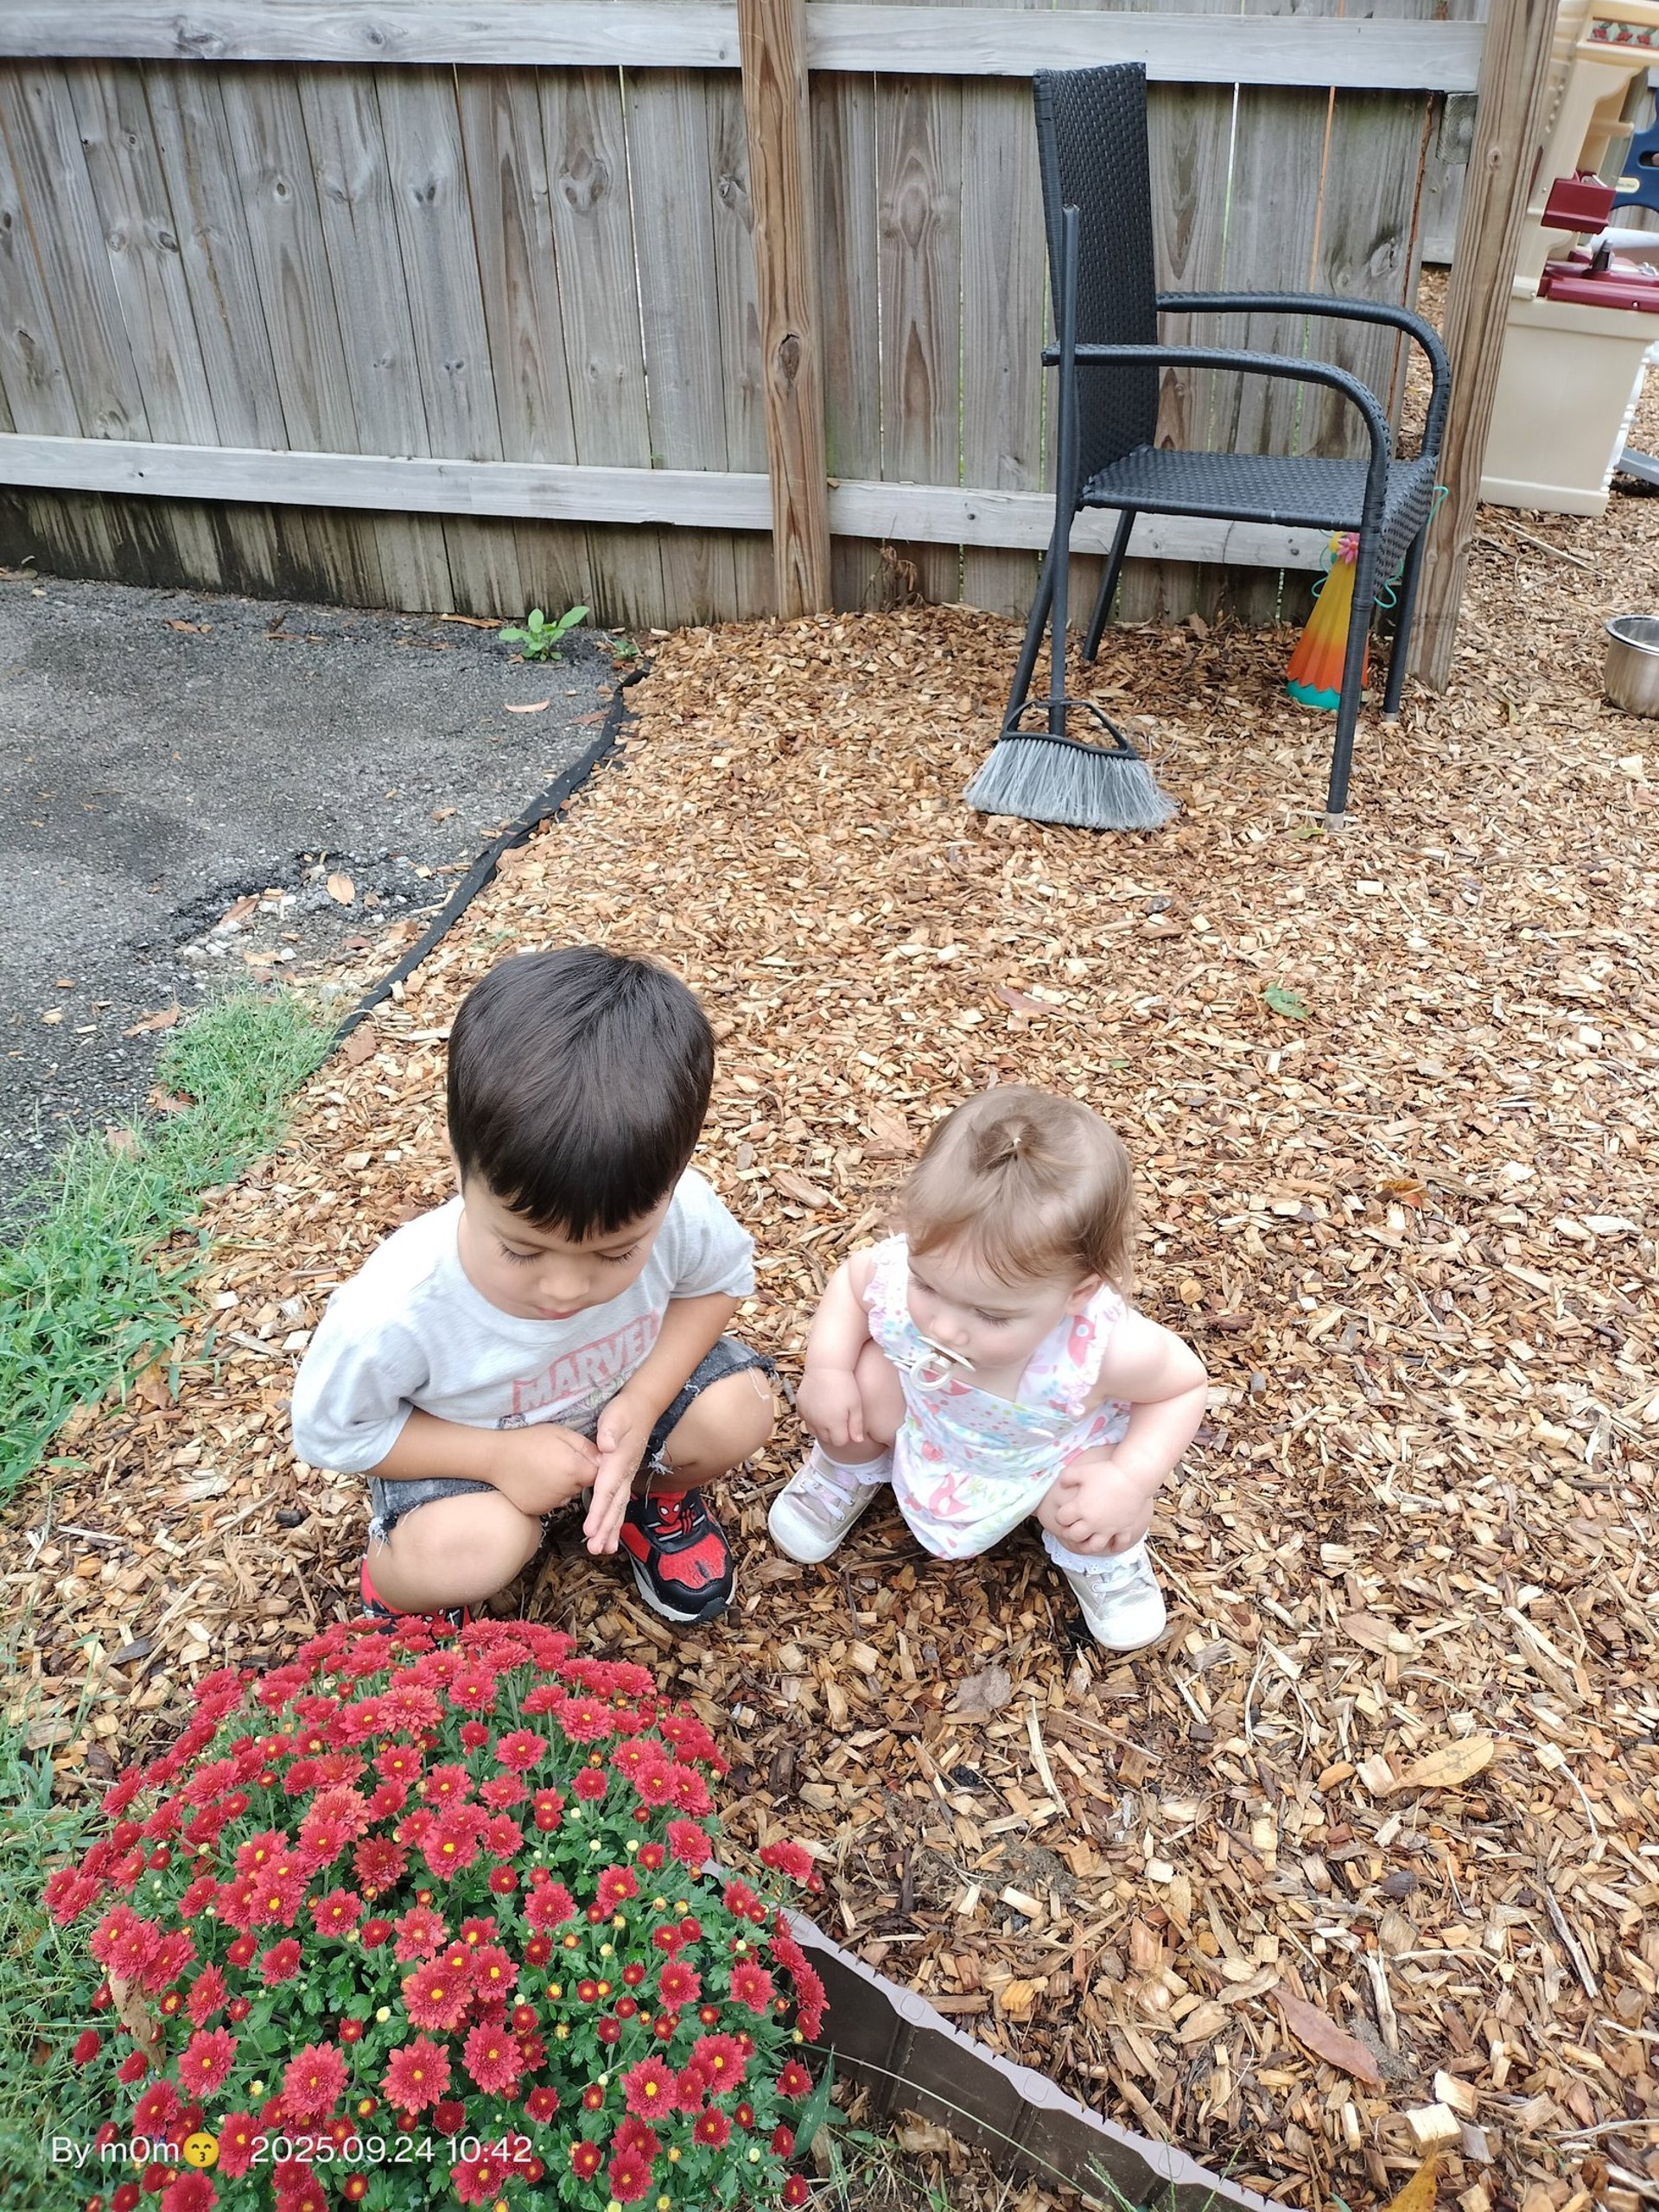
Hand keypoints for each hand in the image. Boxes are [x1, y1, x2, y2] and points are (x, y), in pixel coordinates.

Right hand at [488, 1423, 600, 1518]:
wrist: (495, 1457)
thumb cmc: (528, 1440)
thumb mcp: (561, 1433)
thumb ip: (587, 1446)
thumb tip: (606, 1459)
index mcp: (573, 1469)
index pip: (599, 1474)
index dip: (592, 1465)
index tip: (583, 1457)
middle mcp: (565, 1491)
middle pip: (582, 1486)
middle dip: (577, 1475)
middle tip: (558, 1459)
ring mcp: (550, 1503)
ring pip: (568, 1495)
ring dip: (563, 1486)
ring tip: (545, 1468)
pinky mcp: (538, 1511)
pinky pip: (552, 1503)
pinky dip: (548, 1494)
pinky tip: (536, 1480)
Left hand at [584, 1392, 652, 1554]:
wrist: (643, 1408)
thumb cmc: (625, 1411)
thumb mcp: (616, 1415)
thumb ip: (611, 1430)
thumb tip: (607, 1446)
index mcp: (618, 1462)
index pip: (606, 1490)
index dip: (598, 1511)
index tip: (590, 1530)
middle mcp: (624, 1473)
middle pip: (614, 1506)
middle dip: (605, 1529)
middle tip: (594, 1549)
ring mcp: (626, 1477)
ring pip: (619, 1509)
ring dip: (611, 1530)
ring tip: (602, 1549)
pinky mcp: (624, 1479)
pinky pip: (620, 1504)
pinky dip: (616, 1522)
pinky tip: (611, 1537)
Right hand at [796, 1366, 866, 1453]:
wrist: (827, 1366)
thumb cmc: (845, 1384)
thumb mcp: (856, 1405)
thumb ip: (856, 1426)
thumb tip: (858, 1441)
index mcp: (833, 1424)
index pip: (839, 1442)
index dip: (846, 1435)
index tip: (849, 1425)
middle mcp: (818, 1423)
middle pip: (826, 1438)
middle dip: (834, 1433)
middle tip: (840, 1419)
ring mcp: (807, 1415)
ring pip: (813, 1431)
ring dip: (821, 1427)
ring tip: (829, 1415)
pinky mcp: (799, 1406)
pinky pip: (804, 1419)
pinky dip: (810, 1417)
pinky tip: (818, 1408)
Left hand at [1040, 1451, 1158, 1556]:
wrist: (1133, 1476)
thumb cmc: (1107, 1472)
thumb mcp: (1082, 1470)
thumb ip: (1067, 1477)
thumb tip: (1061, 1484)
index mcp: (1080, 1508)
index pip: (1062, 1519)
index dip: (1060, 1516)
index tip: (1063, 1512)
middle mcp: (1092, 1522)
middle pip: (1074, 1536)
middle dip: (1069, 1533)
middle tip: (1070, 1527)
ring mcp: (1109, 1528)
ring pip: (1094, 1546)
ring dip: (1087, 1546)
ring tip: (1086, 1541)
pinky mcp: (1124, 1528)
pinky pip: (1119, 1544)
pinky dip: (1115, 1546)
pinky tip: (1112, 1545)